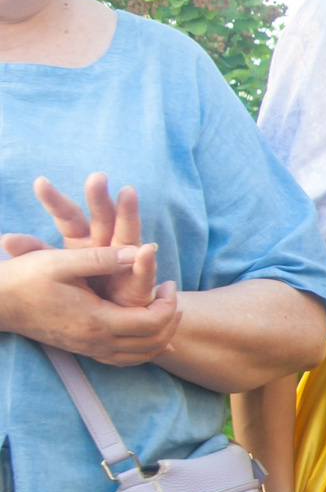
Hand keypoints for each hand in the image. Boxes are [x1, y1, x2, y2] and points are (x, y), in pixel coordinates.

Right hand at [0, 245, 179, 363]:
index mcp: (97, 320)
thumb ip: (104, 258)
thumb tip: (142, 250)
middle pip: (152, 343)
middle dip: (170, 319)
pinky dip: (142, 349)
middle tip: (170, 294)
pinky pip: (122, 359)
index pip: (151, 323)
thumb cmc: (27, 278)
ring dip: (160, 336)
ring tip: (165, 309)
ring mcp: (88, 348)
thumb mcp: (64, 262)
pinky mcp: (81, 349)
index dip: (168, 304)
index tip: (167, 282)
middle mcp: (96, 341)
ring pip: (139, 356)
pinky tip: (147, 334)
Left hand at [26, 174, 155, 305]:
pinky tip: (146, 250)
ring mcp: (127, 260)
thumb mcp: (55, 267)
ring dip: (129, 213)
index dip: (54, 200)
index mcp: (83, 239)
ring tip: (128, 192)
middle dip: (99, 197)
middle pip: (102, 216)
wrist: (116, 314)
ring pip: (128, 233)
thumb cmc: (86, 286)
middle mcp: (107, 243)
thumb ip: (35, 252)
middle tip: (96, 177)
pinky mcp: (140, 283)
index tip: (40, 182)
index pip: (68, 215)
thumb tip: (5, 239)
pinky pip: (143, 272)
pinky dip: (145, 262)